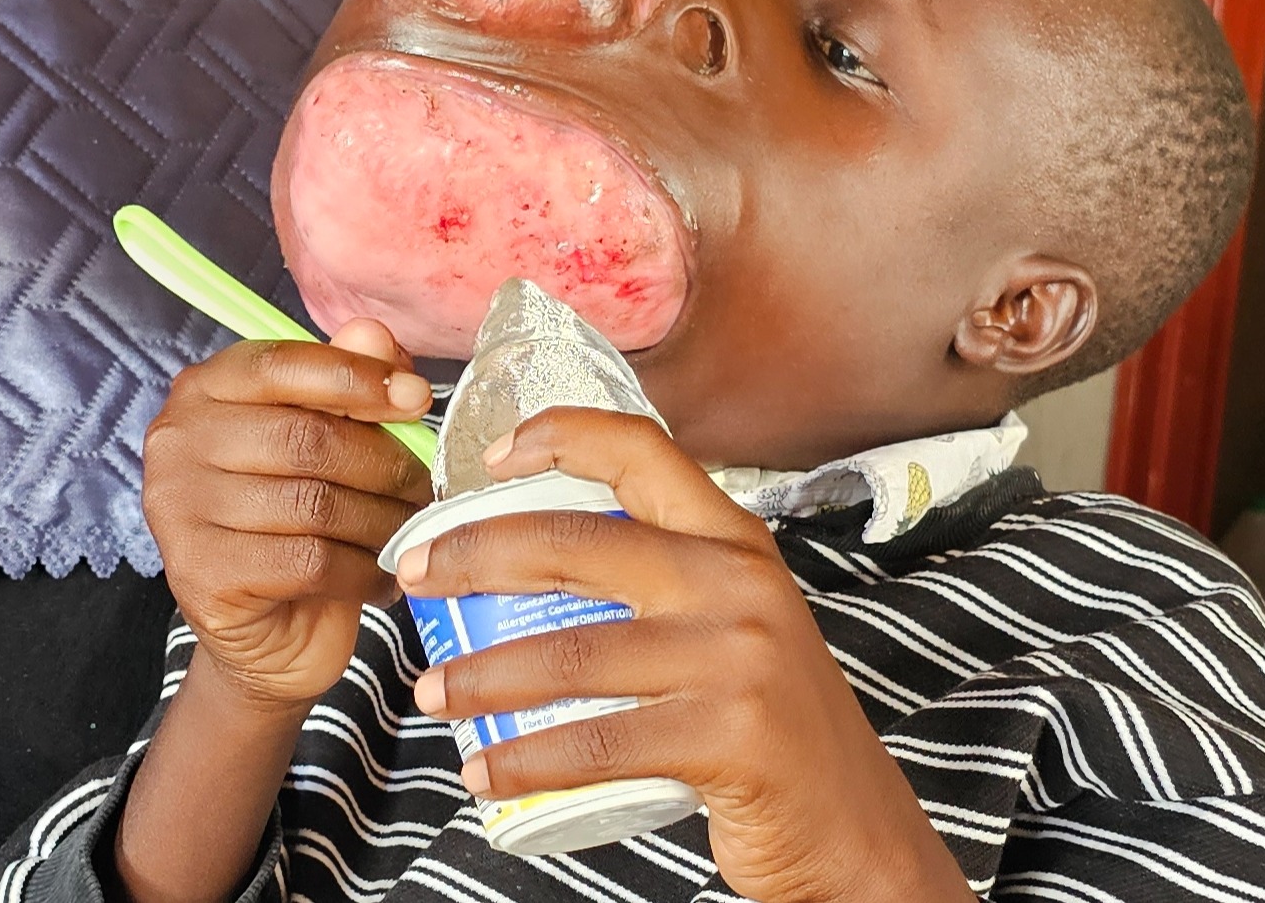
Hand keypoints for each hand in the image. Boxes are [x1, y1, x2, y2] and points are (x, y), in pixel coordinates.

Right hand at [141, 323, 434, 710]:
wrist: (268, 635)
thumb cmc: (298, 523)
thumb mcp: (326, 443)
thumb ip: (346, 382)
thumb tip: (375, 335)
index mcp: (204, 391)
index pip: (283, 365)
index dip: (358, 377)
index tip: (418, 397)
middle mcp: (176, 443)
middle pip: (307, 438)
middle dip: (384, 462)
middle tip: (425, 485)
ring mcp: (179, 511)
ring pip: (314, 504)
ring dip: (382, 521)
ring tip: (410, 531)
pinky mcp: (201, 575)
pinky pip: (310, 561)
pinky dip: (363, 570)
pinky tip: (383, 576)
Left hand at [394, 409, 966, 902]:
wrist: (850, 828)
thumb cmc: (768, 724)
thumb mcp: (735, 625)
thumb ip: (664, 583)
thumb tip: (531, 558)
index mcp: (735, 541)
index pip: (642, 450)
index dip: (558, 435)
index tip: (486, 458)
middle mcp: (739, 584)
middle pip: (577, 542)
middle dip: (475, 555)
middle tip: (415, 579)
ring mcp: (738, 659)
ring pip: (572, 652)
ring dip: (482, 676)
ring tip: (431, 692)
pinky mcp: (729, 737)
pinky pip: (598, 741)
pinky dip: (525, 760)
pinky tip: (485, 771)